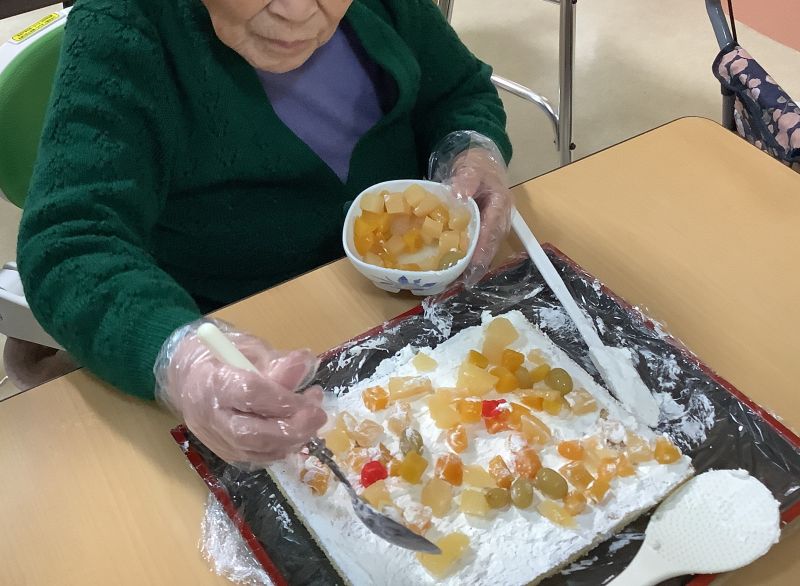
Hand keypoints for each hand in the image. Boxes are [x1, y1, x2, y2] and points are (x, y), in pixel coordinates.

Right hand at [155, 321, 326, 467]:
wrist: (190, 378)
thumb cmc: (224, 357)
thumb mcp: (250, 349)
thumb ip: (277, 362)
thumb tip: (305, 365)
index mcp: (213, 381)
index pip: (249, 394)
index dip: (284, 400)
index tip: (310, 397)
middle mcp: (210, 415)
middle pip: (250, 433)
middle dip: (292, 428)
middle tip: (318, 415)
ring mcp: (214, 438)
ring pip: (255, 451)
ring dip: (292, 440)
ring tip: (312, 420)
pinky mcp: (223, 452)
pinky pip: (256, 458)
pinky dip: (281, 449)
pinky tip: (296, 432)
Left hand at [429, 132, 513, 286]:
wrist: (482, 162)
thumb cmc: (478, 165)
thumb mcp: (471, 168)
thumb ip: (466, 180)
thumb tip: (458, 195)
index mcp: (500, 203)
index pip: (493, 229)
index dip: (484, 247)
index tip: (475, 262)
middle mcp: (501, 217)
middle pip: (492, 244)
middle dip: (481, 263)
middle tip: (467, 280)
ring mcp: (494, 224)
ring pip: (488, 247)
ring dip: (477, 264)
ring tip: (462, 280)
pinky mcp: (486, 228)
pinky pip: (481, 245)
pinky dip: (473, 257)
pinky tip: (460, 269)